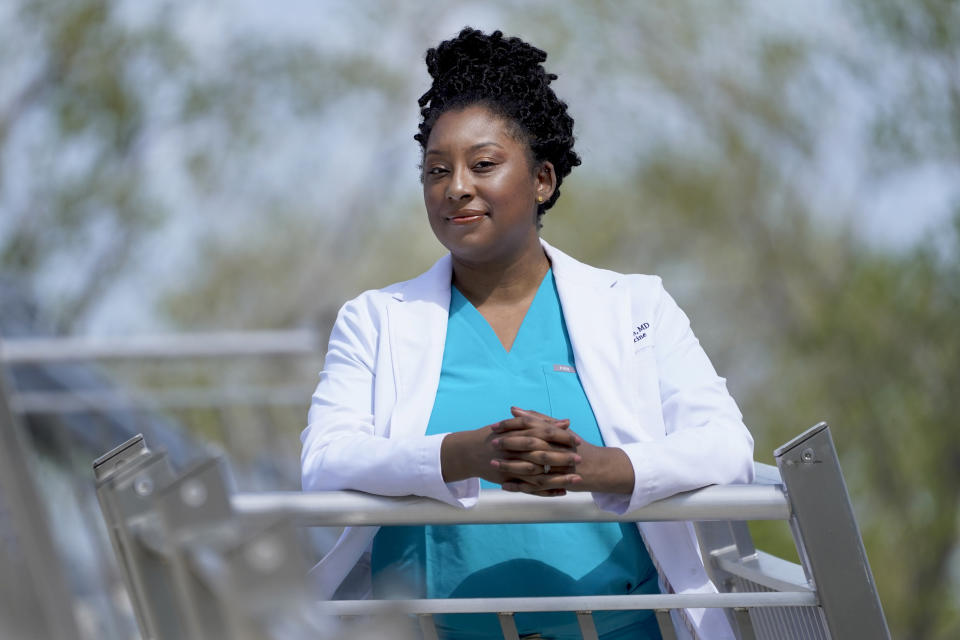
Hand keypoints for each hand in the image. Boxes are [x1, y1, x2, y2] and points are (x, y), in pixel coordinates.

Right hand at [439, 407, 580, 495]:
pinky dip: (545, 491)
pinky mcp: (507, 480)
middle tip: (579, 459)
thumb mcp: (515, 425)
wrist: (469, 452)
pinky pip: (528, 488)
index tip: (577, 441)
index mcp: (516, 432)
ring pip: (537, 473)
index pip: (542, 433)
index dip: (560, 437)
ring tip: (576, 479)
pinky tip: (561, 492)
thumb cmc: (496, 435)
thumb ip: (540, 422)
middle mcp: (513, 449)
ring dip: (558, 477)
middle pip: (541, 453)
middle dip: (561, 457)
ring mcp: (509, 466)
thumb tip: (566, 422)